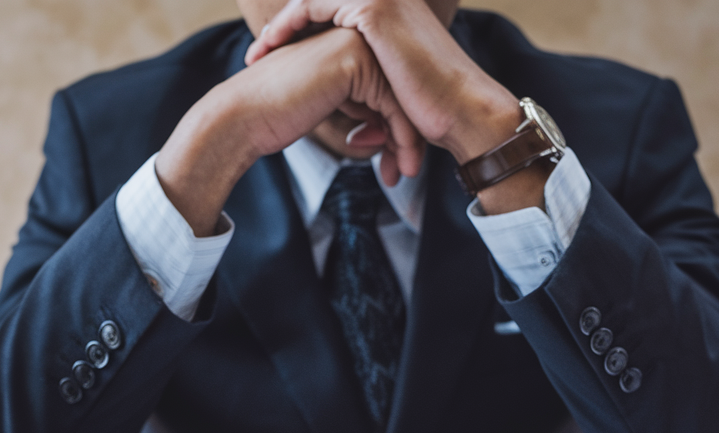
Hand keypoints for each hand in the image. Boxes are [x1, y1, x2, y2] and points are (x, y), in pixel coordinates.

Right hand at [156, 28, 424, 234]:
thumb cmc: (280, 117)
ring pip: (401, 98)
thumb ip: (363, 111)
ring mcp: (356, 43)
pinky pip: (392, 103)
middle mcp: (357, 35)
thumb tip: (390, 134)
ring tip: (404, 175)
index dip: (400, 129)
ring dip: (407, 143)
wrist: (246, 115)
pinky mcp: (353, 60)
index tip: (400, 165)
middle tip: (407, 174)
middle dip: (407, 137)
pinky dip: (401, 138)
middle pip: (401, 91)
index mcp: (351, 42)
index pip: (392, 87)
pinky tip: (397, 165)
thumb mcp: (332, 110)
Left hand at [247, 0, 551, 211]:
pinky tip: (269, 45)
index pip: (334, 12)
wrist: (464, 112)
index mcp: (392, 15)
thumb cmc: (436, 116)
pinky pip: (313, 5)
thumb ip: (373, 100)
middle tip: (255, 56)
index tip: (271, 59)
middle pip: (319, 2)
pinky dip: (288, 24)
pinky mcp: (374, 9)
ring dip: (280, 28)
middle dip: (284, 30)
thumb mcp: (395, 101)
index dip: (300, 32)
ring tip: (256, 56)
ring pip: (312, 1)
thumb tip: (357, 134)